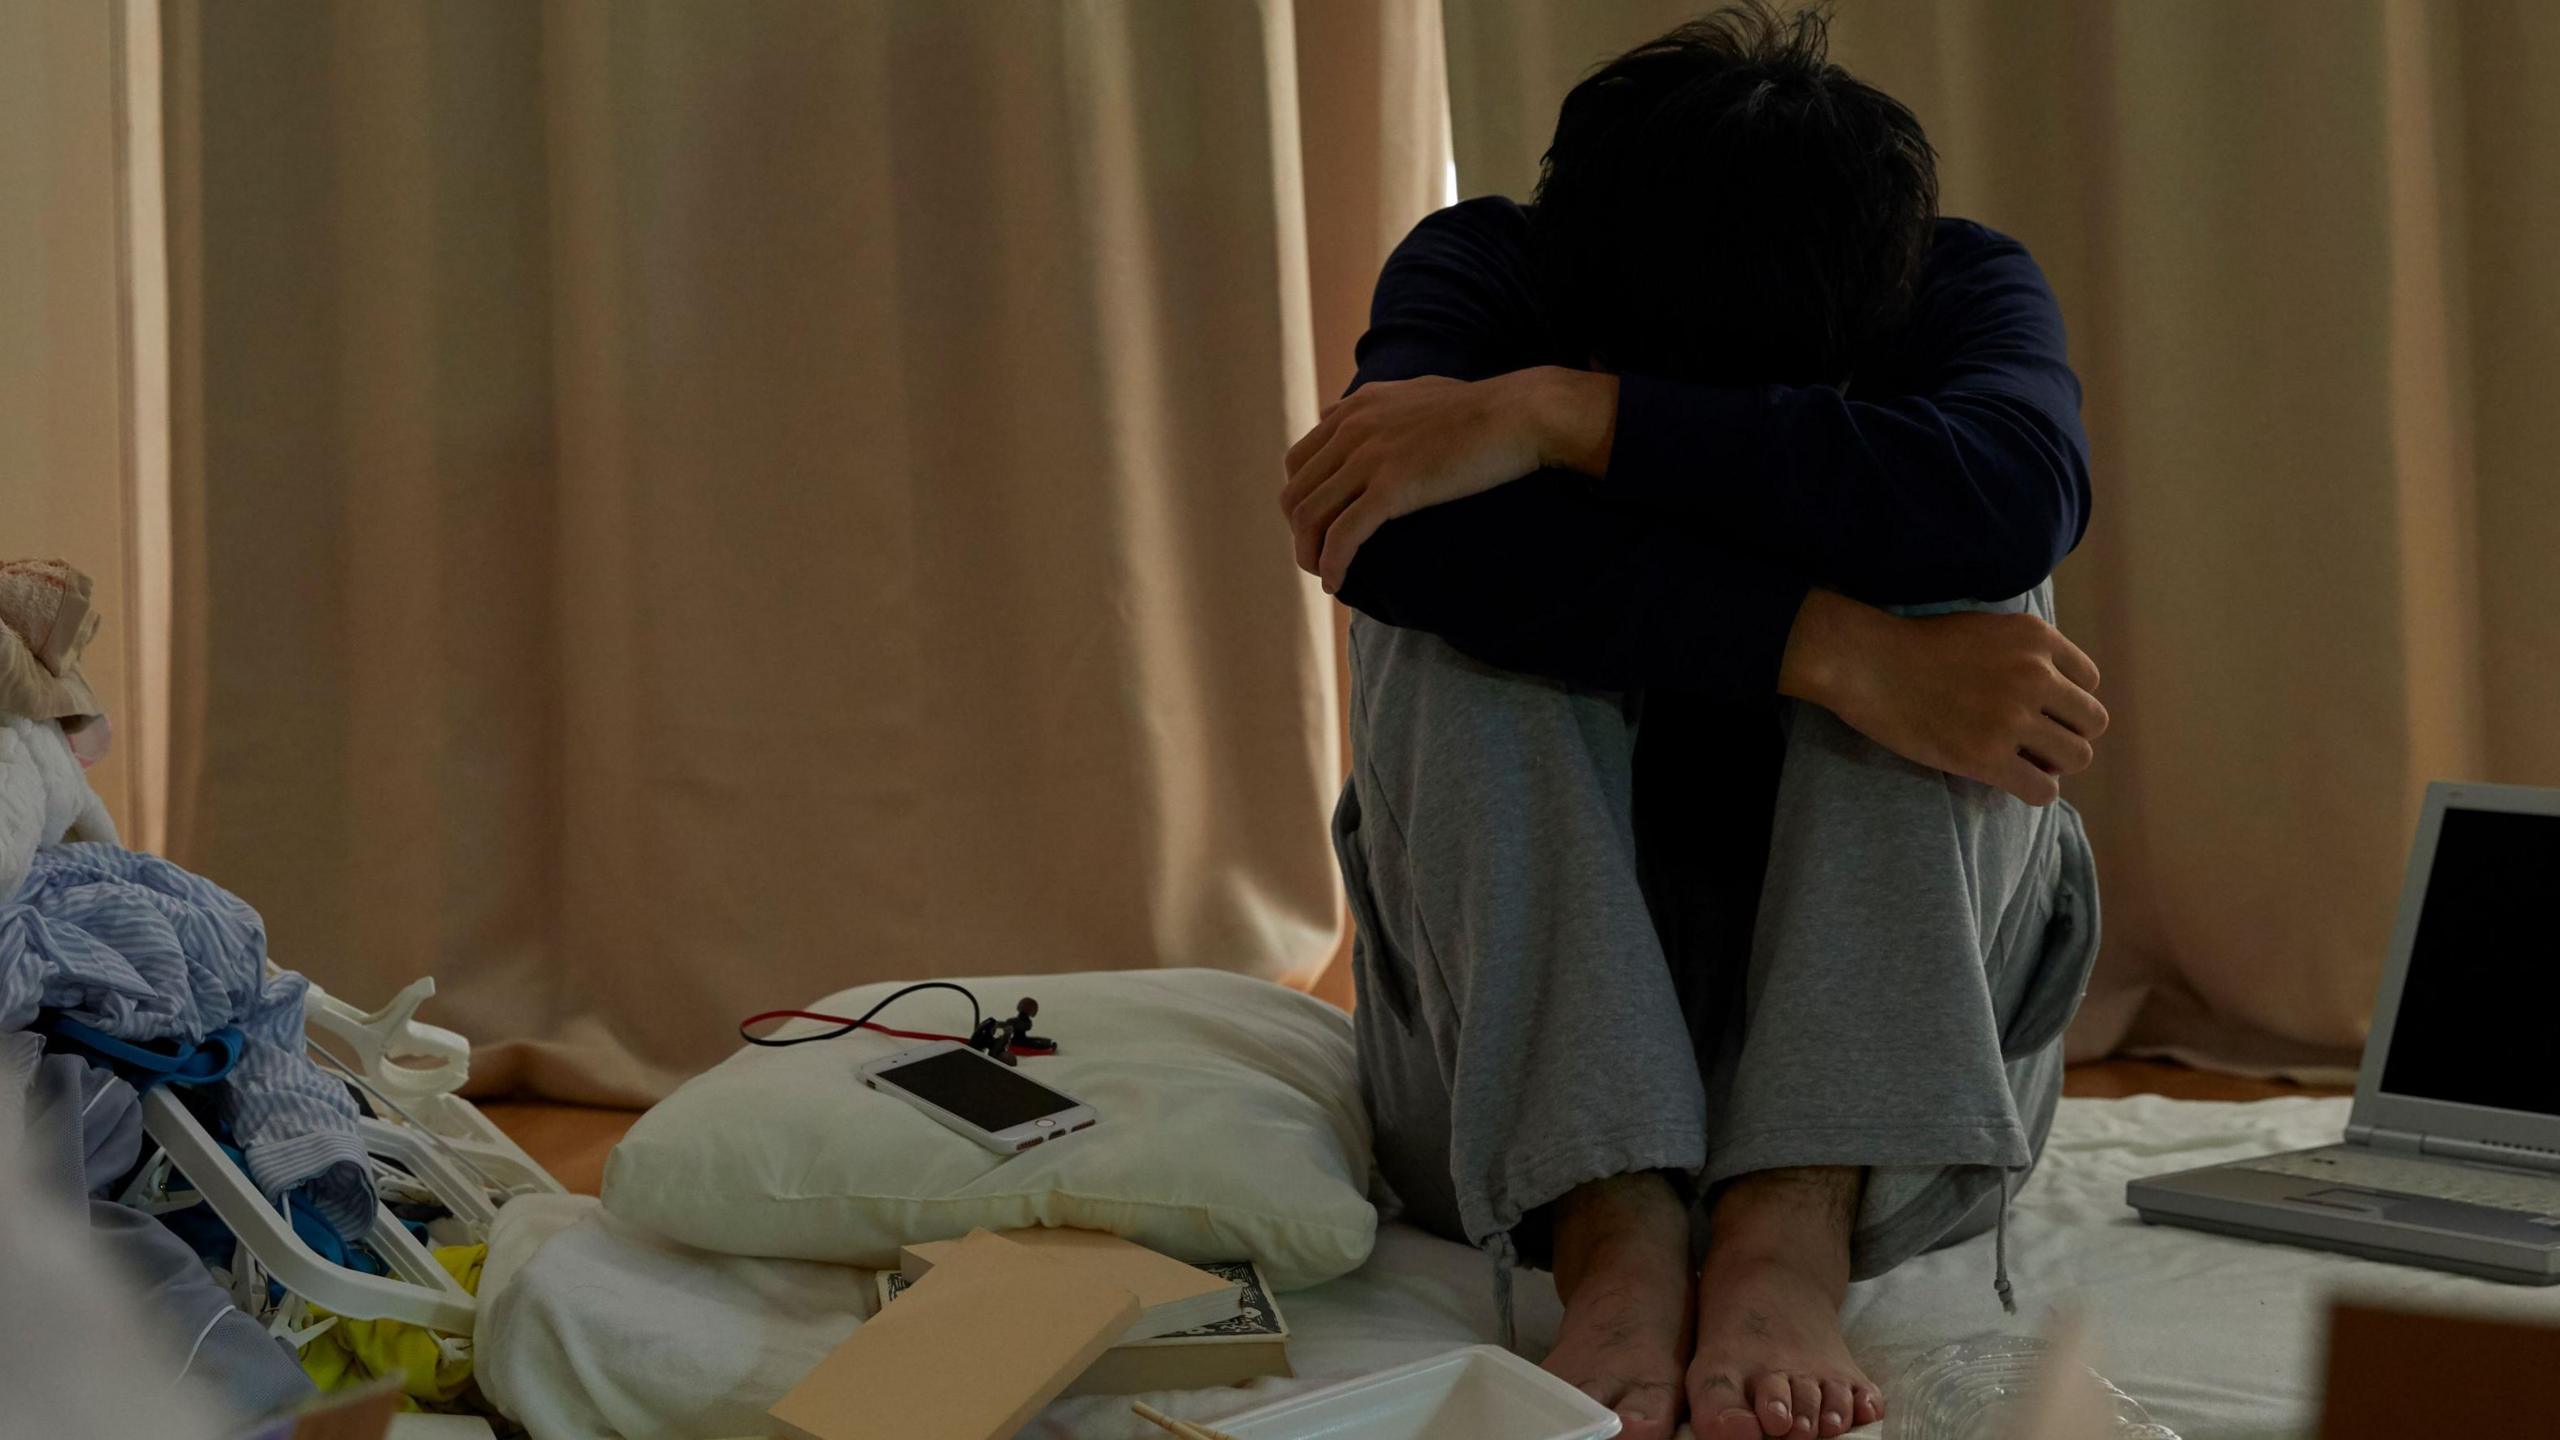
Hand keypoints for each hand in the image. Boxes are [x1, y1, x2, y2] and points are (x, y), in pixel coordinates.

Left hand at [1279, 368, 1614, 591]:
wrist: (1520, 413)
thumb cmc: (1482, 409)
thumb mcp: (1416, 393)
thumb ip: (1379, 405)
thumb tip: (1356, 414)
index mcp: (1356, 409)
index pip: (1298, 462)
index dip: (1300, 501)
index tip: (1317, 528)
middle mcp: (1353, 429)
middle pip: (1296, 493)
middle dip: (1300, 533)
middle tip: (1318, 559)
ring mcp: (1370, 456)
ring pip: (1309, 517)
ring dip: (1309, 554)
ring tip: (1325, 577)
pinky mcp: (1393, 486)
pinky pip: (1343, 535)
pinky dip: (1332, 565)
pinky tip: (1337, 585)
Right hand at [1782, 591, 2108, 805]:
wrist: (1869, 664)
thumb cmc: (1919, 646)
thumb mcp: (1987, 628)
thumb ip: (2027, 652)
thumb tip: (2057, 695)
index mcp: (2036, 639)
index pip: (2089, 681)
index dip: (2065, 700)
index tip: (2038, 708)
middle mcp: (2034, 675)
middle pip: (2092, 722)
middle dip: (2067, 733)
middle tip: (2034, 740)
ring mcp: (2012, 718)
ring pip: (2076, 757)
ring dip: (2054, 763)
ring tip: (2024, 760)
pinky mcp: (1986, 756)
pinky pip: (2043, 789)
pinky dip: (2034, 789)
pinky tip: (2011, 779)